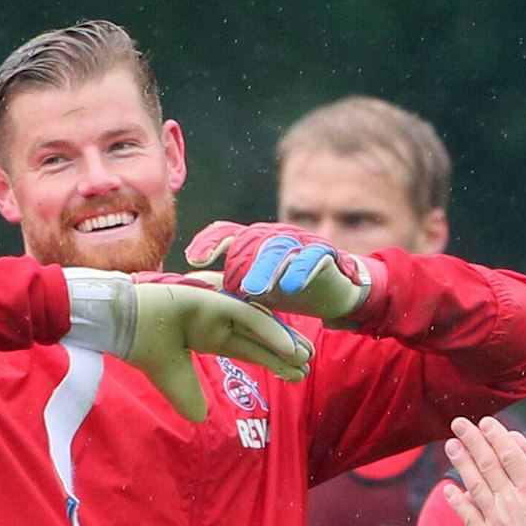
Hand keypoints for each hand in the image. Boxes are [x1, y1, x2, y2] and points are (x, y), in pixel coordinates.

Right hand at [64, 269, 311, 421]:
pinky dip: (269, 332)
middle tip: (307, 365)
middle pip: (259, 338)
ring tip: (305, 357)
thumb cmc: (145, 349)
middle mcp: (217, 320)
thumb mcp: (175, 383)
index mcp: (209, 335)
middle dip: (284, 352)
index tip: (294, 376)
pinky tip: (288, 347)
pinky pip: (247, 317)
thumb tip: (201, 420)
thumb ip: (190, 399)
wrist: (122, 328)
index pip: (249, 349)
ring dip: (283, 341)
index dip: (272, 362)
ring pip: (258, 326)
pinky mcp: (213, 300)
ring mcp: (216, 307)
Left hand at [185, 221, 372, 321]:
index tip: (192, 260)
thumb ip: (228, 285)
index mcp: (256, 241)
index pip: (228, 234)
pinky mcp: (325, 255)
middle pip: (251, 242)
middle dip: (236, 260)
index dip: (210, 243)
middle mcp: (276, 236)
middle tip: (225, 284)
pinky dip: (301, 271)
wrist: (336, 292)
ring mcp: (301, 244)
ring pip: (279, 249)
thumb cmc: (290, 289)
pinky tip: (291, 287)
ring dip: (265, 269)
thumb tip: (189, 286)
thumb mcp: (255, 290)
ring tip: (253, 290)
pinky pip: (312, 259)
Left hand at [443, 417, 525, 525]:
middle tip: (459, 424)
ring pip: (475, 484)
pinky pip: (469, 516)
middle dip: (473, 441)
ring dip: (461, 463)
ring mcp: (496, 518)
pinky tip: (448, 490)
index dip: (498, 436)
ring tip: (450, 445)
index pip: (511, 455)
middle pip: (488, 464)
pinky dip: (457, 502)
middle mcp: (510, 499)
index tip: (487, 422)